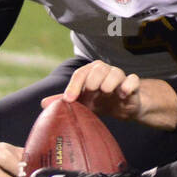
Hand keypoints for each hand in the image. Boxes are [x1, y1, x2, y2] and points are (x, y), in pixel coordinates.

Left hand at [42, 61, 176, 130]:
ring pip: (115, 72)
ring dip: (109, 81)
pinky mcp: (133, 85)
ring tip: (106, 92)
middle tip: (91, 92)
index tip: (69, 99)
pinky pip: (133, 79)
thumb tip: (43, 103)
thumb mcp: (82, 102)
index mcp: (91, 74)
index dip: (73, 86)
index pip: (80, 74)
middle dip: (93, 80)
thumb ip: (65, 100)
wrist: (123, 108)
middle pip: (98, 68)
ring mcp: (120, 78)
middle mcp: (105, 72)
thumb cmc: (100, 101)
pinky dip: (128, 85)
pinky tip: (123, 94)